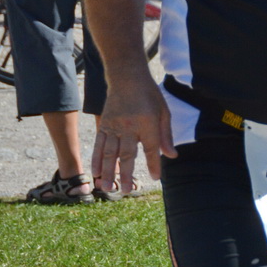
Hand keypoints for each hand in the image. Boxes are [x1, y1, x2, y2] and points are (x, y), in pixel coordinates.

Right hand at [91, 75, 175, 193]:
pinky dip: (96, 159)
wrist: (126, 76)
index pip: (150, 148)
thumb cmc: (149, 95)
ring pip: (109, 152)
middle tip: (126, 191)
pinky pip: (99, 145)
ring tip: (107, 187)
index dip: (153, 163)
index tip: (155, 177)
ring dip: (108, 171)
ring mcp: (114, 126)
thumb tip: (171, 156)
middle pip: (127, 154)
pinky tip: (95, 172)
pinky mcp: (104, 125)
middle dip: (126, 174)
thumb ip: (166, 136)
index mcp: (147, 123)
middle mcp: (129, 126)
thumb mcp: (164, 112)